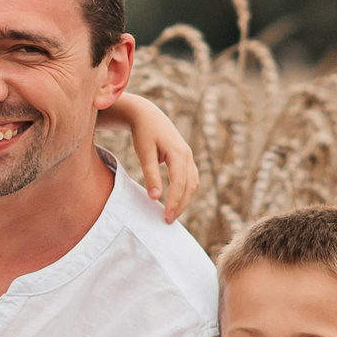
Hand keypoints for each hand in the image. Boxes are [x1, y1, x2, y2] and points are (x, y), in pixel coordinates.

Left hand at [105, 93, 198, 220]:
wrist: (147, 115)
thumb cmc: (143, 133)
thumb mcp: (144, 153)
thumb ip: (150, 174)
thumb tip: (155, 197)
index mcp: (178, 153)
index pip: (180, 183)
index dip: (174, 201)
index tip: (166, 216)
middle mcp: (188, 155)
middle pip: (189, 186)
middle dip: (180, 205)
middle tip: (168, 221)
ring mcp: (189, 157)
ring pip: (193, 184)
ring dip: (184, 200)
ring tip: (171, 215)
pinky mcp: (186, 159)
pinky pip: (191, 179)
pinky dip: (185, 192)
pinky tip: (176, 202)